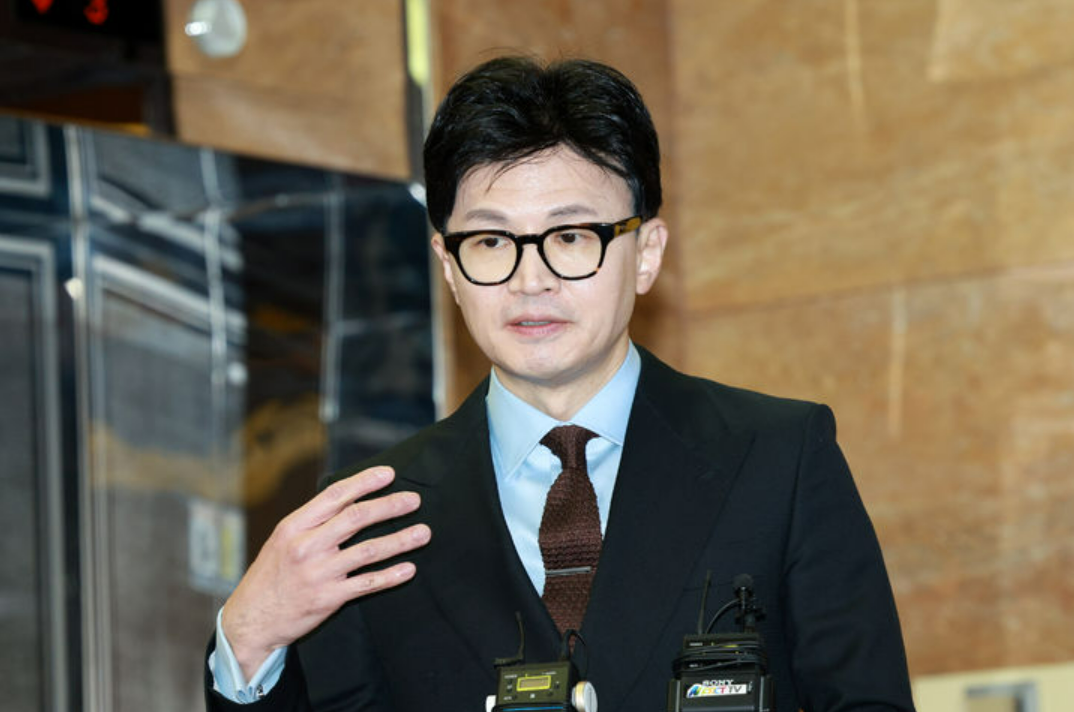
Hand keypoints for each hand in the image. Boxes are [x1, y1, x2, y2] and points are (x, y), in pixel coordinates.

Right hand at [221, 466, 430, 678]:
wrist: (251, 619)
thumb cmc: (272, 574)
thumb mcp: (284, 539)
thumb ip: (313, 521)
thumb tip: (349, 498)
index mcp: (295, 526)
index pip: (335, 496)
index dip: (364, 482)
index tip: (389, 474)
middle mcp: (307, 546)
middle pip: (356, 518)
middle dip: (390, 506)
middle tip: (414, 500)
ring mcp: (319, 573)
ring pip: (368, 551)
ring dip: (400, 540)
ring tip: (423, 533)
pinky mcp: (329, 598)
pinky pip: (367, 584)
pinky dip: (390, 576)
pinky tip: (408, 569)